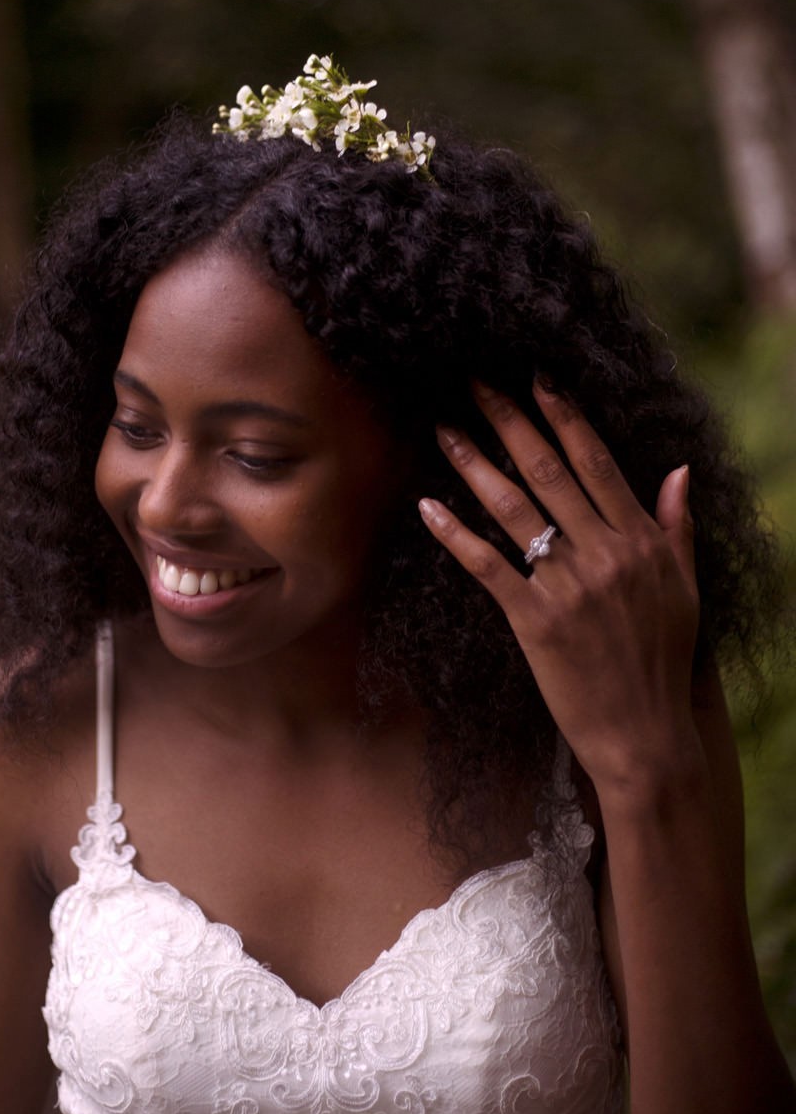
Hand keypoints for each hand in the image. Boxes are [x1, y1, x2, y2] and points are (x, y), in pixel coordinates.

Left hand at [418, 380, 700, 793]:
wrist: (644, 734)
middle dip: (508, 421)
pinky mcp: (535, 620)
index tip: (536, 379)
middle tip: (474, 383)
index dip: (563, 417)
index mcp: (641, 540)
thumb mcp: (685, 589)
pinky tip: (427, 505)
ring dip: (474, 464)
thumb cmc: (663, 661)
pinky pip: (487, 565)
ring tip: (445, 429)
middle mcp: (605, 554)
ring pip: (513, 510)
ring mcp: (568, 586)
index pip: (596, 462)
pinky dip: (455, 533)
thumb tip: (679, 472)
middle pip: (547, 472)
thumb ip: (677, 528)